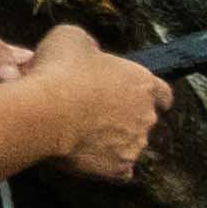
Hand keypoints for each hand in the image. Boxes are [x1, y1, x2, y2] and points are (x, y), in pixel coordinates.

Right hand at [0, 23, 165, 177]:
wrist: (44, 112)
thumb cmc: (58, 71)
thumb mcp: (72, 38)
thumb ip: (90, 47)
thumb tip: (91, 54)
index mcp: (142, 82)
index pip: (162, 92)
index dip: (150, 95)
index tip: (136, 96)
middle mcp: (146, 115)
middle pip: (143, 118)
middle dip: (123, 116)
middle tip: (92, 112)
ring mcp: (135, 145)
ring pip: (130, 144)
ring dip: (113, 140)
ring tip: (82, 133)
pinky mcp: (120, 168)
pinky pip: (120, 169)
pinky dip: (107, 164)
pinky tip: (89, 156)